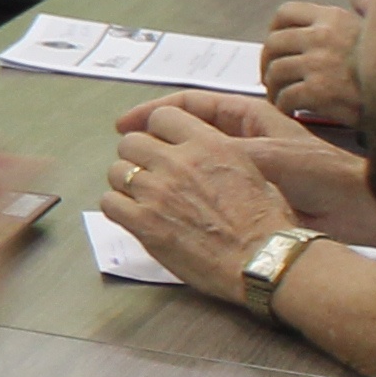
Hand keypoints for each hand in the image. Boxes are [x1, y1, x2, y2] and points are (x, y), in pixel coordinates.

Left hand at [101, 101, 308, 300]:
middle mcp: (179, 162)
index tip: (158, 143)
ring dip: (125, 183)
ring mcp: (157, 191)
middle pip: (132, 142)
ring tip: (140, 198)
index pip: (162, 116)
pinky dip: (117, 208)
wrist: (262, 260)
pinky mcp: (144, 223)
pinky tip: (132, 216)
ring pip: (116, 171)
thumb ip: (216, 155)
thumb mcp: (251, 170)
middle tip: (147, 174)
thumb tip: (199, 153)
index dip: (157, 131)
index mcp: (208, 144)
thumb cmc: (266, 223)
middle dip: (137, 156)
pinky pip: (110, 203)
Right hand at [122, 86, 375, 233]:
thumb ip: (224, 152)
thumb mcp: (267, 156)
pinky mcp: (244, 191)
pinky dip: (182, 190)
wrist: (353, 208)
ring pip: (190, 158)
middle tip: (124, 155)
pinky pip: (203, 184)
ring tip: (137, 180)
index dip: (152, 111)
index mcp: (246, 117)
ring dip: (164, 165)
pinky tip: (163, 202)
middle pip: (183, 129)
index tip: (123, 125)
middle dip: (151, 139)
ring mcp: (241, 164)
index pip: (188, 104)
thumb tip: (178, 153)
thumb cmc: (316, 173)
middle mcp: (240, 136)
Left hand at [262, 0, 361, 127]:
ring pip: (275, 72)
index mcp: (333, 18)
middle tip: (271, 78)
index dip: (274, 31)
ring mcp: (320, 62)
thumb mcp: (365, 34)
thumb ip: (335, 32)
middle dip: (267, 63)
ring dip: (273, 88)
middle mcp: (323, 36)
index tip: (276, 47)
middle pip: (274, 43)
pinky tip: (291, 111)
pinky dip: (282, 106)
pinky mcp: (319, 90)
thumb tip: (303, 41)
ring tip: (281, 97)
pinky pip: (285, 97)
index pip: (285, 13)